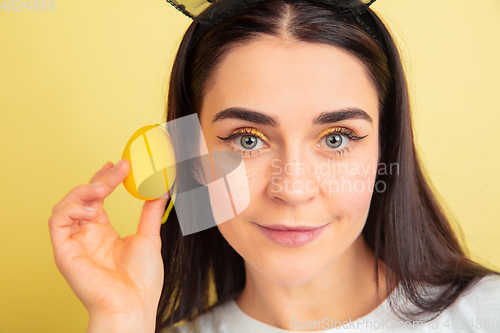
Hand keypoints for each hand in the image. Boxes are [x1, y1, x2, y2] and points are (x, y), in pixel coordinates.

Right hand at [48, 160, 167, 331]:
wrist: (133, 304)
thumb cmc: (141, 280)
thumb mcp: (149, 238)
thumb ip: (150, 213)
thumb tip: (160, 190)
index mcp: (103, 233)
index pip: (97, 199)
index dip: (104, 179)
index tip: (118, 165)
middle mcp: (87, 236)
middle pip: (82, 198)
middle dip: (98, 180)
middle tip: (118, 168)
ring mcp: (74, 243)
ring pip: (65, 206)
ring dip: (83, 192)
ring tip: (104, 190)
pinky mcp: (64, 251)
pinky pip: (57, 222)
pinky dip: (72, 209)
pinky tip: (92, 209)